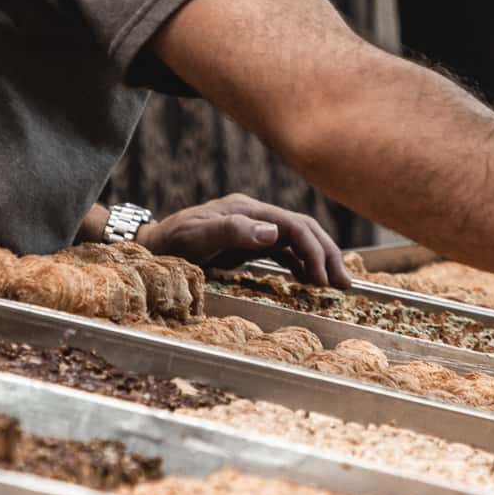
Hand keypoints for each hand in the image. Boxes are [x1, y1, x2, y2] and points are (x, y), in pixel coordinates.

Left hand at [137, 193, 349, 287]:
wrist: (150, 246)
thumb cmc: (169, 244)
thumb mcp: (196, 238)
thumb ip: (232, 231)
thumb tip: (274, 232)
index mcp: (247, 209)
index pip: (294, 225)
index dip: (314, 250)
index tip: (324, 278)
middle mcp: (255, 215)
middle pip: (303, 229)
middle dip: (327, 254)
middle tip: (344, 284)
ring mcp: (253, 228)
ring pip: (298, 239)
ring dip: (319, 259)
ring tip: (336, 284)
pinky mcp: (249, 242)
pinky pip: (285, 251)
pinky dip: (302, 264)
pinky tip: (311, 280)